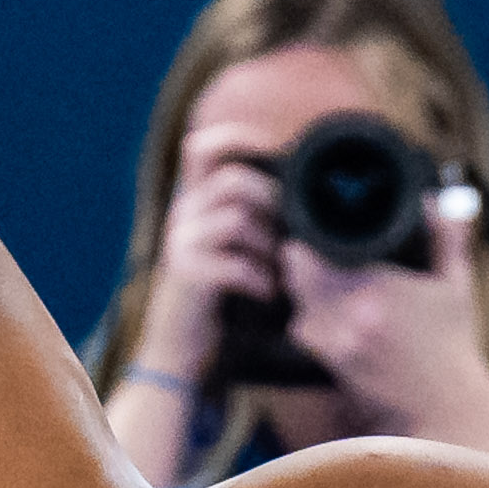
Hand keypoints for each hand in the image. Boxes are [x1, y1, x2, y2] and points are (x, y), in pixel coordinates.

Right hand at [123, 126, 282, 388]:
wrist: (181, 351)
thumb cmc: (221, 299)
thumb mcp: (234, 250)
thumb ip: (256, 220)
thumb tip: (307, 197)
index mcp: (195, 202)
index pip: (203, 148)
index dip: (238, 136)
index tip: (275, 147)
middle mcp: (183, 215)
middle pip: (233, 181)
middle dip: (273, 202)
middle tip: (292, 235)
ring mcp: (181, 244)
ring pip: (236, 220)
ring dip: (270, 246)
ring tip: (282, 272)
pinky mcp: (187, 276)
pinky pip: (235, 264)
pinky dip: (261, 279)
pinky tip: (268, 294)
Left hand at [280, 192, 488, 459]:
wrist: (447, 404)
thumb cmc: (453, 345)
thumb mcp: (456, 285)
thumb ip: (447, 237)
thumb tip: (438, 199)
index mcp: (376, 289)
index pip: (308, 254)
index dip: (304, 238)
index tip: (313, 230)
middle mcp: (349, 317)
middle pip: (294, 276)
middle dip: (300, 261)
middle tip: (313, 250)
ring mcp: (337, 343)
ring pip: (295, 305)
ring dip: (302, 291)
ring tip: (323, 280)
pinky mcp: (332, 364)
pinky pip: (304, 333)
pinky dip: (309, 320)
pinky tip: (329, 313)